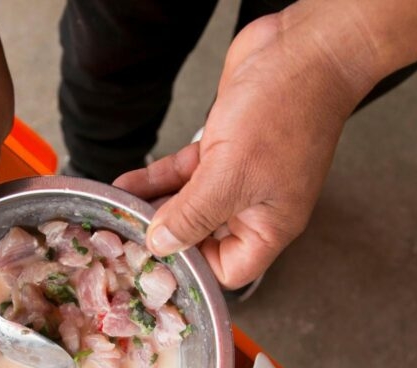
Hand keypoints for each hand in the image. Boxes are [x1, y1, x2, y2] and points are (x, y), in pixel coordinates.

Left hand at [114, 10, 365, 289]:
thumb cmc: (284, 113)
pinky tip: (123, 185)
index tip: (156, 261)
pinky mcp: (217, 150)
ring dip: (151, 208)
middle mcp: (250, 207)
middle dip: (164, 238)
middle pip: (200, 239)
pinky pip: (179, 176)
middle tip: (124, 241)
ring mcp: (233, 178)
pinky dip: (153, 180)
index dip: (194, 270)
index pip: (228, 270)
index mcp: (268, 225)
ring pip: (185, 205)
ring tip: (116, 214)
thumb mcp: (231, 176)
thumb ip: (193, 215)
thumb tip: (161, 245)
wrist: (300, 49)